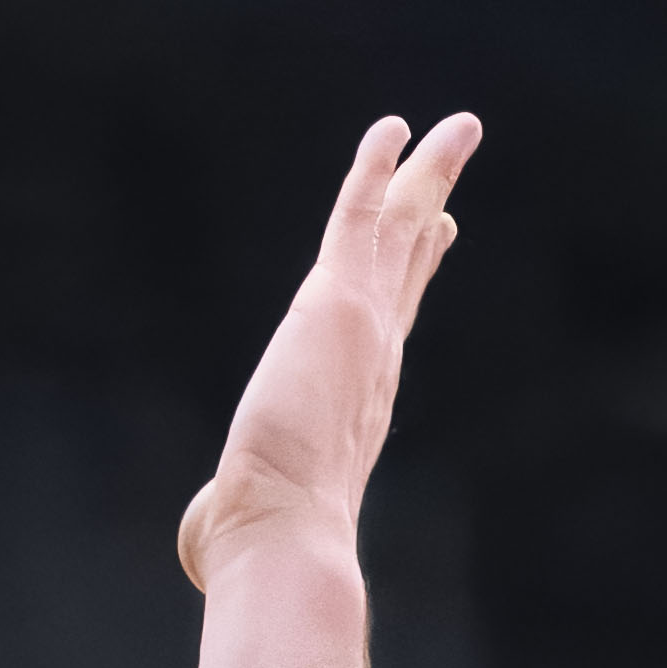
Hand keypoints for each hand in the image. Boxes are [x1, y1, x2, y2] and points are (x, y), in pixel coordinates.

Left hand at [176, 110, 478, 590]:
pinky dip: (374, 172)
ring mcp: (364, 324)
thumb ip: (232, 509)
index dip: (414, 268)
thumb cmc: (259, 541)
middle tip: (453, 159)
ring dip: (427, 173)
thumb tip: (208, 539)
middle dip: (432, 206)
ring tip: (457, 126)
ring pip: (402, 230)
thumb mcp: (245, 511)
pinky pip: (359, 219)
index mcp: (360, 394)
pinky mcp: (335, 303)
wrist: (284, 534)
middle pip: (410, 262)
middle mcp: (376, 353)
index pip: (393, 315)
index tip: (437, 233)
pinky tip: (393, 129)